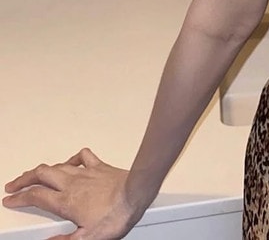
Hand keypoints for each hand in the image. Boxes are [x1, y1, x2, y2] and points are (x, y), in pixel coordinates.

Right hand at [3, 148, 140, 239]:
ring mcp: (86, 172)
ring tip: (34, 174)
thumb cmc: (116, 216)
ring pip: (58, 165)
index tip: (10, 199)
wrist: (137, 193)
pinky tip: (69, 162)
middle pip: (41, 175)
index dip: (19, 198)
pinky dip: (71, 158)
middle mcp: (72, 184)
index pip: (36, 197)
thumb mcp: (88, 238)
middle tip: (14, 185)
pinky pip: (82, 156)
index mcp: (66, 202)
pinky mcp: (99, 166)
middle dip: (24, 179)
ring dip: (43, 170)